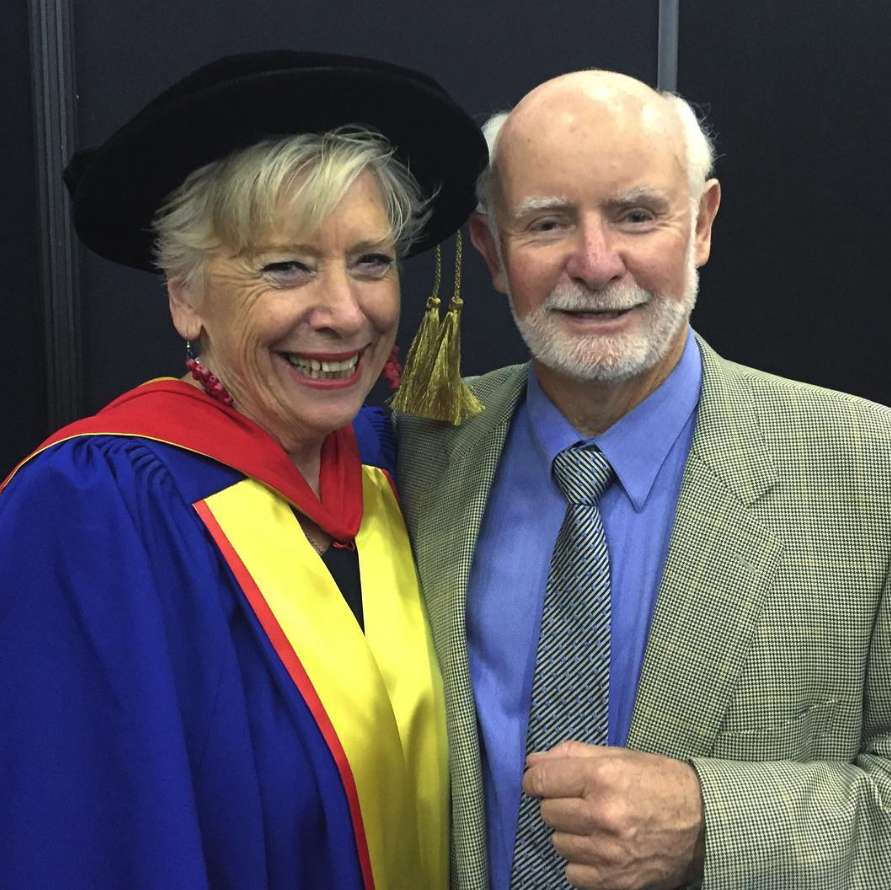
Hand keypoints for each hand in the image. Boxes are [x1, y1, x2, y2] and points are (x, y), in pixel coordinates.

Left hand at [522, 741, 704, 889]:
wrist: (705, 824)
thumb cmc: (660, 782)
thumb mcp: (619, 756)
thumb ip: (572, 755)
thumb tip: (532, 761)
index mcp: (603, 778)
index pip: (541, 780)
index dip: (535, 779)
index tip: (539, 781)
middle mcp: (603, 815)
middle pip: (548, 812)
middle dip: (558, 804)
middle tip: (581, 801)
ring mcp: (609, 853)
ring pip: (558, 843)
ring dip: (570, 833)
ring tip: (595, 825)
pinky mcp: (616, 882)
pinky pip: (573, 873)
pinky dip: (582, 862)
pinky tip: (600, 849)